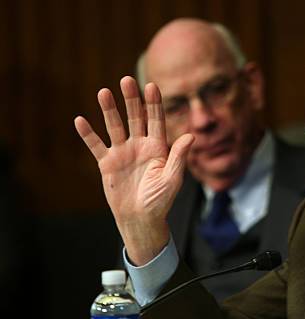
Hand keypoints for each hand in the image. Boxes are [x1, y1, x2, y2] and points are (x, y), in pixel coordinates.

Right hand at [74, 76, 193, 264]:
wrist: (141, 219)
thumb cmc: (160, 201)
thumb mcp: (172, 178)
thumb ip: (179, 156)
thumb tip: (190, 136)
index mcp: (158, 147)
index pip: (156, 120)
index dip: (154, 104)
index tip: (152, 86)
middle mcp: (140, 145)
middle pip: (135, 118)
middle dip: (131, 100)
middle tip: (127, 80)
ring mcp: (122, 153)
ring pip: (115, 126)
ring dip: (109, 110)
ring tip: (103, 92)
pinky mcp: (107, 163)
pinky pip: (96, 145)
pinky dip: (88, 134)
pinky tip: (80, 120)